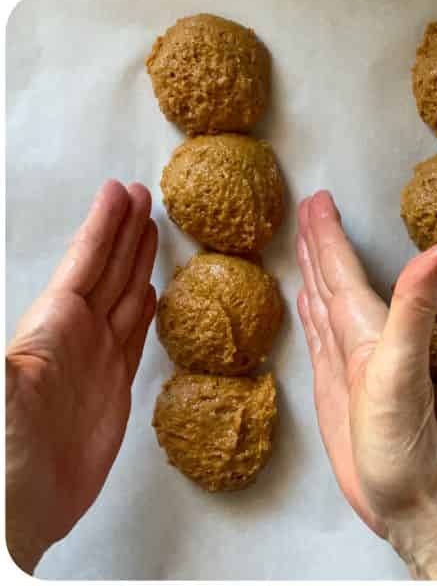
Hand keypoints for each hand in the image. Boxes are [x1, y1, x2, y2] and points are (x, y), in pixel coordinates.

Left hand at [6, 180, 157, 573]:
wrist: (19, 512)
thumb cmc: (5, 454)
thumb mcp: (0, 397)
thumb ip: (8, 368)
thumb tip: (6, 352)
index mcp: (49, 328)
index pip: (82, 263)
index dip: (101, 226)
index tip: (117, 191)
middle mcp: (73, 337)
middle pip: (106, 269)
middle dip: (123, 230)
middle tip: (141, 194)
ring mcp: (94, 361)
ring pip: (124, 294)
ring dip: (137, 258)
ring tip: (151, 225)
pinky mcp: (114, 388)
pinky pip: (135, 335)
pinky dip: (146, 307)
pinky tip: (152, 289)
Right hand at [296, 190, 436, 579]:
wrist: (407, 497)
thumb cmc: (405, 440)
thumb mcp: (404, 365)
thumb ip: (419, 304)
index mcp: (369, 326)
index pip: (342, 270)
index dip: (328, 235)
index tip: (318, 199)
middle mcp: (360, 337)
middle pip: (333, 278)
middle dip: (320, 242)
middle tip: (308, 205)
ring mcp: (349, 362)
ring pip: (325, 303)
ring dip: (315, 271)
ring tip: (305, 241)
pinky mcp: (338, 390)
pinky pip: (319, 338)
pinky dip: (310, 314)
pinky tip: (307, 304)